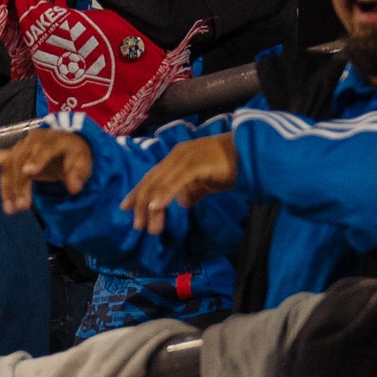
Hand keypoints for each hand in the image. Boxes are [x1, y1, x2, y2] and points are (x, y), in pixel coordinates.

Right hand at [0, 128, 92, 213]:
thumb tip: (73, 188)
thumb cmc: (78, 155)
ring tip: (10, 209)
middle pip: (21, 162)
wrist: (70, 145)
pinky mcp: (13, 155)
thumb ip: (79, 174)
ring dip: (7, 188)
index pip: (43, 149)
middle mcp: (33, 141)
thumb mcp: (86, 163)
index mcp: (53, 139)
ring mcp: (21, 148)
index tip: (30, 173)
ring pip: (8, 167)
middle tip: (21, 207)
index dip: (36, 160)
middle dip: (19, 185)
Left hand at [121, 135, 239, 233]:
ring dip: (150, 205)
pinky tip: (156, 207)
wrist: (249, 152)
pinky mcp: (195, 164)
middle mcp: (176, 156)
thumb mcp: (207, 182)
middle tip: (136, 224)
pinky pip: (176, 181)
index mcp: (176, 158)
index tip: (127, 207)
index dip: (139, 191)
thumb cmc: (230, 165)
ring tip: (144, 224)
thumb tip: (182, 203)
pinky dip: (164, 194)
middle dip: (140, 202)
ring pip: (160, 183)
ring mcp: (184, 158)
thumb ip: (194, 190)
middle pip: (151, 180)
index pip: (152, 176)